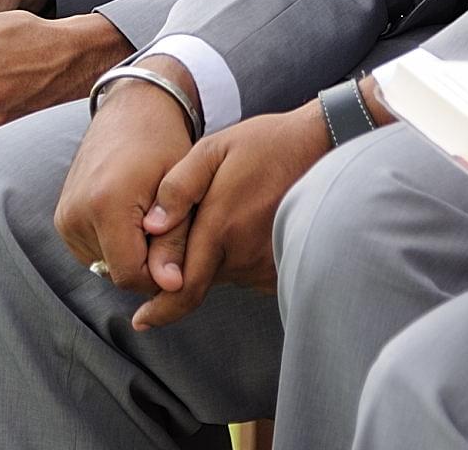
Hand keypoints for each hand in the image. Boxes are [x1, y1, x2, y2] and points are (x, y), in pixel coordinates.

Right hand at [55, 66, 199, 296]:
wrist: (132, 109)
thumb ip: (175, 240)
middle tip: (171, 227)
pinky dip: (118, 244)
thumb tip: (172, 288)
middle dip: (149, 262)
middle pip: (118, 272)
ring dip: (133, 253)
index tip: (184, 252)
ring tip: (153, 217)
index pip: (130, 275)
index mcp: (105, 205)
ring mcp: (64, 217)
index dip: (161, 275)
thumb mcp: (181, 188)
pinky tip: (134, 216)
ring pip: (107, 265)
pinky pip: (96, 251)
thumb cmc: (164, 144)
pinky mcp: (62, 218)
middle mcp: (75, 214)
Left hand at [131, 104, 331, 330]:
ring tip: (236, 211)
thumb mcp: (214, 150)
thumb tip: (152, 227)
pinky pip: (250, 273)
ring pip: (226, 276)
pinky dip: (241, 257)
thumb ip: (178, 187)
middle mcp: (245, 255)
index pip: (183, 288)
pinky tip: (251, 222)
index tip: (141, 322)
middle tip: (204, 221)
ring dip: (218, 257)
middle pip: (201, 280)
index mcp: (221, 227)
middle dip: (188, 265)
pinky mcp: (284, 266)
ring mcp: (268, 264)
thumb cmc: (268, 145)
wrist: (325, 145)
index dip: (160, 310)